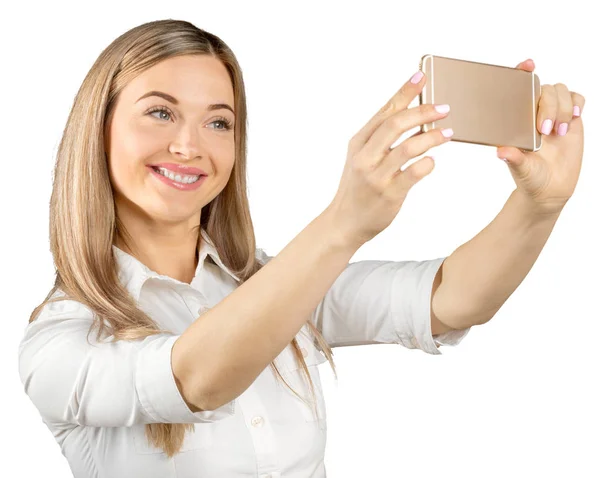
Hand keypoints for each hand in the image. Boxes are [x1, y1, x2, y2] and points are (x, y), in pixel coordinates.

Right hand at [327, 70, 451, 247]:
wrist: (344, 222)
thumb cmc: (357, 188)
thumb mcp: (362, 158)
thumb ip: (381, 139)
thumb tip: (414, 116)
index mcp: (358, 143)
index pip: (384, 111)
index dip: (404, 92)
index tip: (422, 76)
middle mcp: (365, 157)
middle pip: (395, 124)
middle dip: (422, 112)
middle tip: (443, 107)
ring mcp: (376, 176)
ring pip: (408, 148)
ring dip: (431, 137)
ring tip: (448, 132)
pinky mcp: (389, 194)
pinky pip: (413, 174)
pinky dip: (427, 164)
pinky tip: (433, 161)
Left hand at [497, 59, 584, 215]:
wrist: (550, 189)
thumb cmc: (529, 178)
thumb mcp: (520, 169)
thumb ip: (513, 159)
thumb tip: (501, 152)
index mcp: (514, 120)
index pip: (516, 90)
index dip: (522, 72)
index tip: (528, 65)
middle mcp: (532, 113)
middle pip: (542, 88)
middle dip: (547, 105)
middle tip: (545, 131)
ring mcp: (552, 114)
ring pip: (559, 91)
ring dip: (562, 108)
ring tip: (559, 133)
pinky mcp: (571, 119)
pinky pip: (576, 98)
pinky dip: (577, 102)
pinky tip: (575, 117)